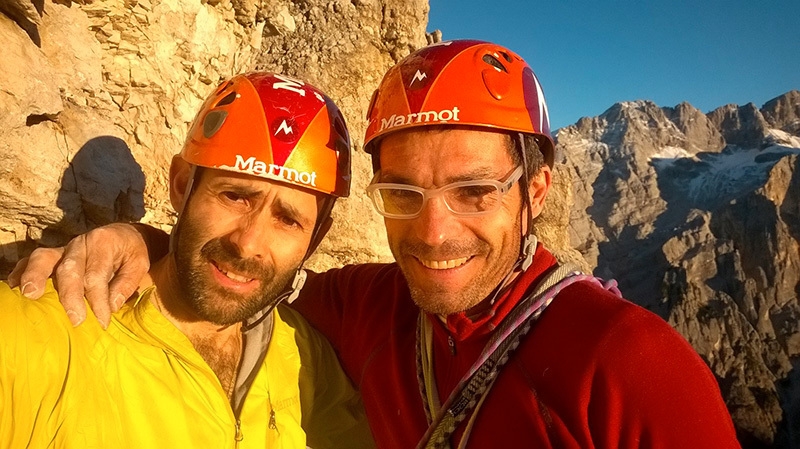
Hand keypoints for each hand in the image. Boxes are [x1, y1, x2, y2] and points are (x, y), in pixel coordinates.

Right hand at [7, 223, 152, 327]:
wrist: (124, 234)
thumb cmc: (132, 252)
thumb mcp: (139, 264)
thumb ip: (126, 284)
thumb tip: (110, 305)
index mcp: (103, 243)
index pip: (97, 275)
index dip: (98, 301)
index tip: (103, 322)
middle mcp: (80, 244)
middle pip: (69, 269)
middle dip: (70, 296)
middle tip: (75, 319)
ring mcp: (63, 248)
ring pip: (44, 258)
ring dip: (34, 276)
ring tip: (30, 296)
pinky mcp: (53, 255)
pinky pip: (33, 260)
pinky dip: (22, 272)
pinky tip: (14, 287)